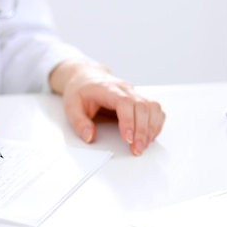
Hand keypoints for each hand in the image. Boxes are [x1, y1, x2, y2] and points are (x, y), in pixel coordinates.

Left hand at [49, 61, 165, 154]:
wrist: (87, 77)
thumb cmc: (80, 91)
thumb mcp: (71, 107)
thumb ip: (79, 123)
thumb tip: (89, 137)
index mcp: (108, 89)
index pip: (125, 102)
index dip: (129, 121)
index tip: (127, 139)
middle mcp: (125, 89)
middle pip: (142, 106)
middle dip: (142, 130)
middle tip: (137, 149)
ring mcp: (134, 93)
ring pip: (152, 106)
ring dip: (151, 127)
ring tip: (143, 145)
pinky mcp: (139, 99)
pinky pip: (155, 109)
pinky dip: (156, 123)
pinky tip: (149, 136)